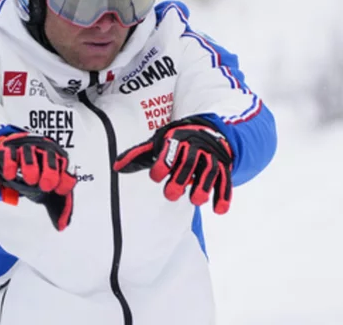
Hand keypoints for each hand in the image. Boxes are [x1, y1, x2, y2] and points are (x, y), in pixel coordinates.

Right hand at [0, 132, 76, 230]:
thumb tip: (62, 225)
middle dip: (50, 172)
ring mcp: (28, 147)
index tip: (58, 191)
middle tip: (44, 186)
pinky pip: (10, 153)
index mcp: (59, 160)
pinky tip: (10, 176)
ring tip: (29, 181)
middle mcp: (45, 151)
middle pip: (52, 156)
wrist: (16, 158)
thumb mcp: (50, 190)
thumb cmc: (38, 173)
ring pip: (30, 152)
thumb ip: (60, 206)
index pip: (67, 167)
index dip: (65, 181)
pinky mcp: (10, 148)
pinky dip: (10, 166)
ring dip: (30, 168)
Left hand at [113, 117, 233, 213]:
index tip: (156, 177)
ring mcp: (211, 157)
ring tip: (195, 201)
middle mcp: (196, 146)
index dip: (163, 164)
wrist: (208, 130)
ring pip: (209, 172)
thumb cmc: (177, 141)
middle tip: (170, 195)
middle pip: (189, 163)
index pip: (170, 151)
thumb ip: (138, 155)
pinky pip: (226, 181)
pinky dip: (223, 195)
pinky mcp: (224, 167)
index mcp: (177, 139)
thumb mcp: (158, 144)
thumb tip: (116, 167)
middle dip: (180, 179)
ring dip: (203, 187)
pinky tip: (218, 211)